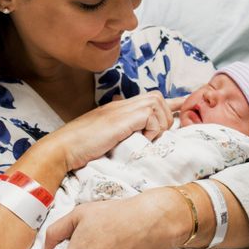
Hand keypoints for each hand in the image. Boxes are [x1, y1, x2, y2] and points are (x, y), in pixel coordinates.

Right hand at [53, 92, 184, 171]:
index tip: (184, 102)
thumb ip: (122, 134)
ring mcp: (123, 108)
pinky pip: (152, 118)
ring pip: (158, 106)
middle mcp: (122, 104)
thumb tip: (138, 140)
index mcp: (119, 108)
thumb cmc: (81, 149)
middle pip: (159, 99)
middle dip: (164, 119)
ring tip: (143, 140)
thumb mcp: (106, 139)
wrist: (64, 148)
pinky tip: (137, 140)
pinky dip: (150, 131)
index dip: (171, 102)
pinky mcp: (124, 116)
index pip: (151, 99)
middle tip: (152, 138)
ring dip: (157, 127)